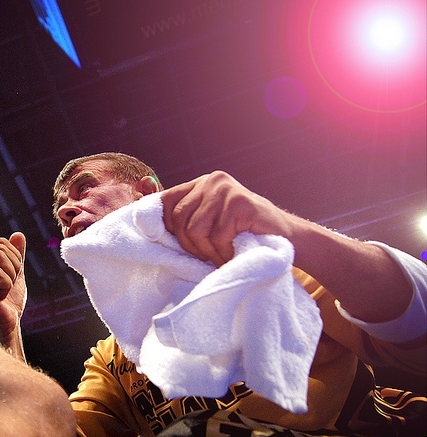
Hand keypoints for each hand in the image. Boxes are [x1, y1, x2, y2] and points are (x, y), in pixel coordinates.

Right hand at [0, 232, 26, 349]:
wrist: (6, 326)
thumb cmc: (9, 304)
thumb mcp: (16, 274)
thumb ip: (16, 255)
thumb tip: (18, 234)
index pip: (2, 242)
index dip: (15, 258)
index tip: (10, 278)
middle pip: (1, 248)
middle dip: (14, 267)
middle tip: (7, 286)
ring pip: (0, 257)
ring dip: (10, 276)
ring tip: (2, 291)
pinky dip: (6, 285)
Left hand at [161, 171, 294, 265]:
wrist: (286, 238)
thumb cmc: (243, 235)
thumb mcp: (211, 222)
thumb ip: (187, 218)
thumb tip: (149, 228)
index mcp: (201, 184)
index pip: (166, 200)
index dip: (162, 224)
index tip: (170, 243)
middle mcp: (212, 181)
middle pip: (178, 219)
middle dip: (189, 245)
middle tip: (207, 255)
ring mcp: (227, 190)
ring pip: (195, 230)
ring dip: (207, 251)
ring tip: (222, 254)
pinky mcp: (240, 203)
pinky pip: (217, 236)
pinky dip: (223, 253)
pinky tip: (234, 253)